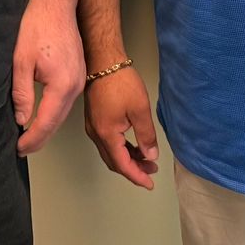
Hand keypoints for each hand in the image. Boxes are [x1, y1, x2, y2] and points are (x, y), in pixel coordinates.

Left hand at [13, 0, 85, 154]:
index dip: (32, 139)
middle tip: (22, 149)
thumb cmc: (38, 27)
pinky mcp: (78, 74)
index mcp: (63, 85)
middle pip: (57, 122)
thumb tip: (22, 120)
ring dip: (47, 127)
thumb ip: (22, 94)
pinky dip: (54, 114)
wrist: (56, 5)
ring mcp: (80, 81)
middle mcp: (76, 86)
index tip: (19, 149)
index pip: (46, 123)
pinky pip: (66, 102)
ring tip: (29, 137)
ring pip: (63, 114)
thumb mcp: (21, 62)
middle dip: (40, 139)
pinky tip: (42, 116)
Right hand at [84, 64, 159, 188]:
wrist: (102, 61)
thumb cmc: (119, 81)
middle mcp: (96, 134)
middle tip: (151, 171)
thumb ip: (146, 135)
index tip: (149, 184)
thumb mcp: (140, 109)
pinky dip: (121, 148)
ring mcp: (93, 127)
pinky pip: (107, 142)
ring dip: (127, 159)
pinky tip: (133, 145)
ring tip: (146, 159)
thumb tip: (150, 156)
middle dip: (133, 169)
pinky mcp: (94, 120)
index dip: (137, 176)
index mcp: (106, 134)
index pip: (122, 164)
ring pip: (110, 153)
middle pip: (114, 162)